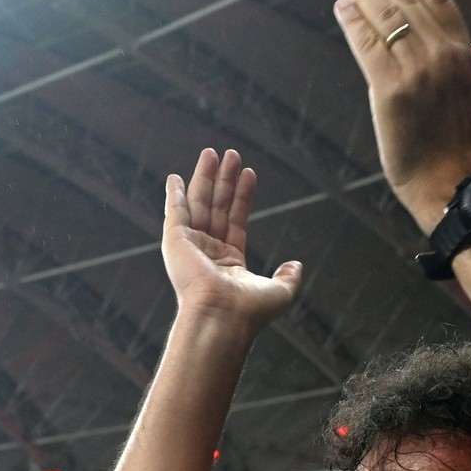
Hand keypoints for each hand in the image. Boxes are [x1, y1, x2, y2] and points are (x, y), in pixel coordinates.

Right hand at [162, 148, 300, 326]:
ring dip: (205, 178)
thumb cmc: (250, 311)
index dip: (243, 196)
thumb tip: (296, 265)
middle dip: (224, 180)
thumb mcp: (280, 292)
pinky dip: (174, 195)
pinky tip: (175, 178)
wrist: (224, 317)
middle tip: (231, 154)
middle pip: (217, 206)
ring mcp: (190, 247)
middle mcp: (207, 252)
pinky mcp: (175, 243)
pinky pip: (175, 213)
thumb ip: (288, 276)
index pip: (236, 219)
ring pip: (199, 204)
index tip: (250, 173)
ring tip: (212, 152)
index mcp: (229, 262)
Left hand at [332, 0, 470, 229]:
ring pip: (384, 17)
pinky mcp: (390, 91)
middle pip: (405, 0)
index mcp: (464, 56)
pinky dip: (351, 21)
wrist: (448, 186)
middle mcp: (442, 56)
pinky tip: (341, 8)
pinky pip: (367, 44)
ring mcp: (416, 72)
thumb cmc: (462, 149)